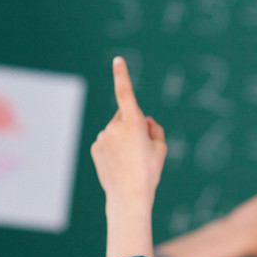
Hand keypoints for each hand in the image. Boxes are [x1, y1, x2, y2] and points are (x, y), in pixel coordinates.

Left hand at [91, 57, 166, 209]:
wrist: (128, 195)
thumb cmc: (149, 171)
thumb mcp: (161, 149)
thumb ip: (155, 129)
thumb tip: (144, 119)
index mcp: (133, 122)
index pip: (125, 93)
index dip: (122, 75)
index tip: (117, 60)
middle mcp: (114, 126)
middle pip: (124, 117)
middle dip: (132, 125)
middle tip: (141, 148)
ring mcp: (103, 136)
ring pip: (115, 131)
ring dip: (122, 138)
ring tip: (130, 161)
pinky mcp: (96, 147)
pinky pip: (106, 142)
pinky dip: (112, 148)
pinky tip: (119, 164)